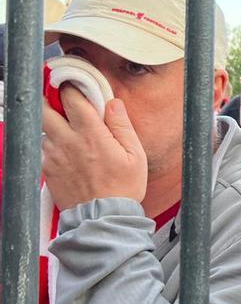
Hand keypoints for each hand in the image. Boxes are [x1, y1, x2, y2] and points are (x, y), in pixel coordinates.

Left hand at [41, 85, 146, 210]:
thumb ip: (122, 125)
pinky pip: (42, 148)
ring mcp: (52, 155)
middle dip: (50, 99)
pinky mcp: (46, 168)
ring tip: (69, 132)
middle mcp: (67, 141)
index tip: (75, 85)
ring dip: (52, 124)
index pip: (72, 98)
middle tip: (61, 101)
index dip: (72, 87)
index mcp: (91, 134)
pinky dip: (51, 144)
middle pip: (43, 107)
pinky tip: (66, 152)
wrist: (102, 218)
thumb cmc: (123, 188)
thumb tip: (113, 103)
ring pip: (42, 128)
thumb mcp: (135, 155)